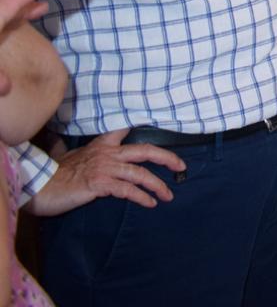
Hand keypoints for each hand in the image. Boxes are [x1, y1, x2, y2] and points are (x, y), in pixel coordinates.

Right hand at [26, 130, 186, 215]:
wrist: (41, 185)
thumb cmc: (56, 173)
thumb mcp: (70, 156)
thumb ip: (79, 151)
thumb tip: (70, 146)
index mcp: (103, 144)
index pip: (125, 129)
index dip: (144, 127)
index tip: (161, 128)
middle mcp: (108, 153)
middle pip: (145, 150)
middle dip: (167, 158)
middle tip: (181, 166)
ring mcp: (105, 167)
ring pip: (140, 173)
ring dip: (158, 185)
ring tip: (168, 195)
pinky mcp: (101, 184)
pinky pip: (128, 190)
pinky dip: (142, 197)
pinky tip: (150, 203)